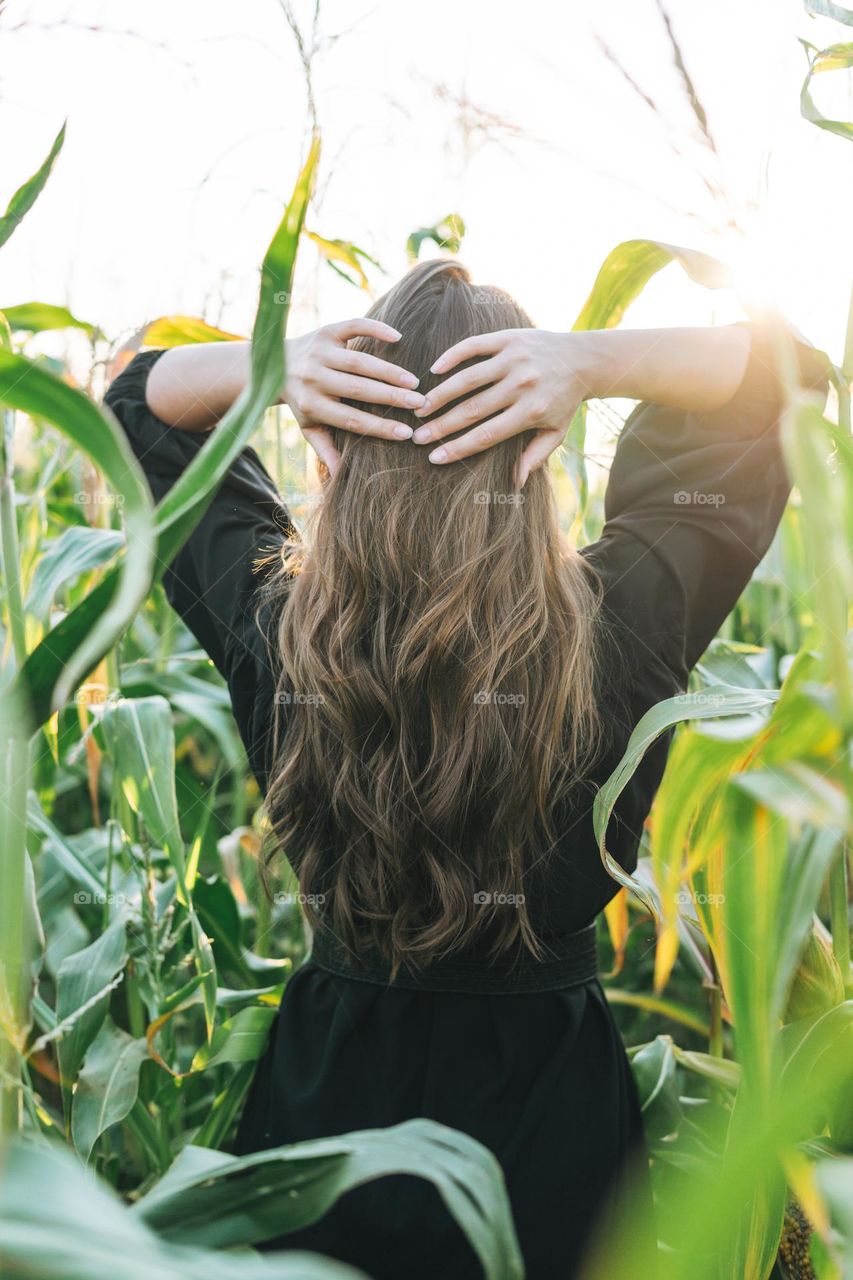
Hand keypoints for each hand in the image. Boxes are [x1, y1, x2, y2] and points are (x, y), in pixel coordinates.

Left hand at [282, 319, 425, 474]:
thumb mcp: (308, 427)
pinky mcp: (325, 331)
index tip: (406, 434)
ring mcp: (319, 352)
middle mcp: (313, 378)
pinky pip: (353, 326)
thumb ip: (324, 449)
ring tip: (414, 381)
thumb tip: (341, 476)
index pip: (352, 419)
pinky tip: (398, 338)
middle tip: (421, 404)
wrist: (273, 364)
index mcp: (311, 405)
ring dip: (390, 371)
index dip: (380, 428)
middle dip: (392, 398)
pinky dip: (376, 329)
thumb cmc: (300, 400)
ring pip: (359, 362)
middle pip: (359, 389)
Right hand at [411, 329, 587, 485]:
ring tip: (419, 408)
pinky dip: (452, 356)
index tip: (435, 458)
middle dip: (441, 426)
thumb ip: (535, 456)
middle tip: (417, 437)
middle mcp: (521, 385)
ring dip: (440, 394)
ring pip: (468, 379)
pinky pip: (474, 346)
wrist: (584, 358)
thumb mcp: (556, 432)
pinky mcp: (509, 338)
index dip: (458, 448)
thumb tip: (515, 482)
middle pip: (472, 410)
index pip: (487, 435)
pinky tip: (434, 370)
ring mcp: (514, 359)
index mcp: (531, 411)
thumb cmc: (565, 401)